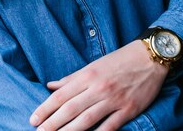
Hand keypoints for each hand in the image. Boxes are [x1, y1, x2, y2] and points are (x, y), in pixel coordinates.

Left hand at [29, 41, 167, 130]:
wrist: (149, 57)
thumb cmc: (119, 61)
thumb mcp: (92, 66)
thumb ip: (71, 78)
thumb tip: (50, 86)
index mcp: (87, 76)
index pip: (61, 95)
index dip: (45, 108)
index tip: (33, 119)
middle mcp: (98, 88)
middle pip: (70, 109)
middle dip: (52, 123)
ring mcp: (114, 99)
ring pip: (87, 119)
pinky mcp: (129, 109)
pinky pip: (110, 125)